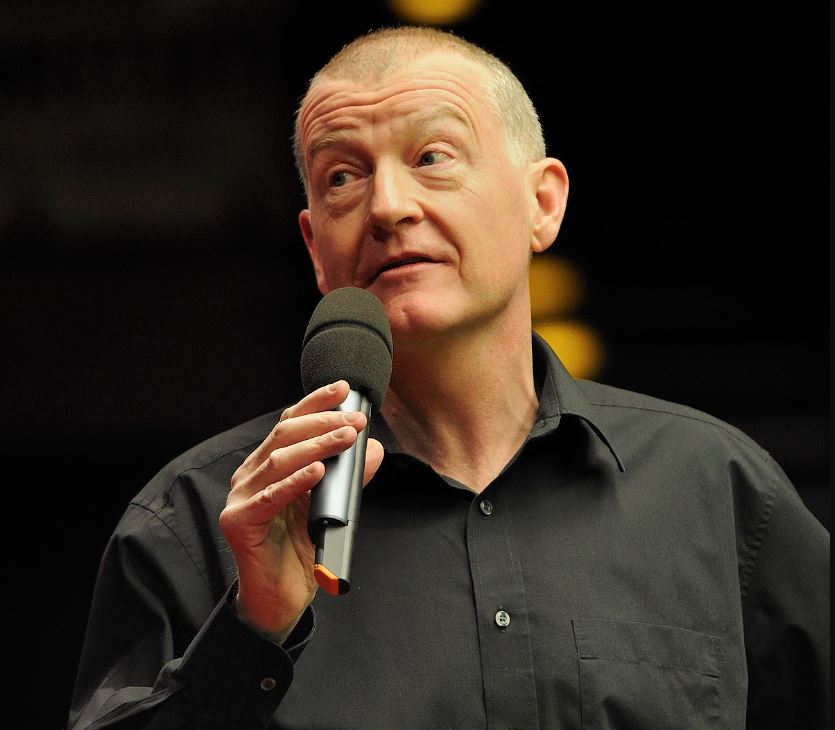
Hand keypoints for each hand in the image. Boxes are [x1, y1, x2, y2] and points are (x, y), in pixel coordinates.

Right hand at [219, 380, 383, 642]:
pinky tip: (319, 471)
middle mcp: (250, 475)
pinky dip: (297, 481)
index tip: (343, 388)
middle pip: (284, 435)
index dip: (315, 402)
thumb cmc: (300, 549)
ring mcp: (240, 498)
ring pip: (279, 459)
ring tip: (346, 438)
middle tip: (356, 421)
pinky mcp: (239, 523)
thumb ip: (348, 479)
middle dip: (323, 422)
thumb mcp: (330, 506)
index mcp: (267, 465)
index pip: (289, 422)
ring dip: (317, 445)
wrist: (279, 599)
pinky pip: (270, 496)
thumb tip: (374, 450)